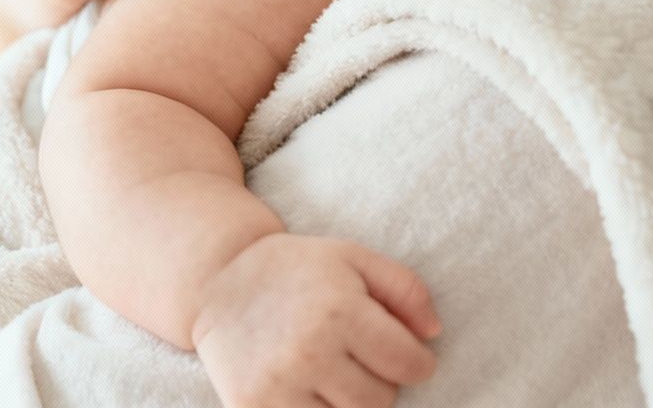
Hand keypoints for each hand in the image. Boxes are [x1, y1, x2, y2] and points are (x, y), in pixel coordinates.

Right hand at [193, 233, 441, 407]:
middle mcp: (310, 352)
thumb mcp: (355, 259)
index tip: (409, 357)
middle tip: (360, 361)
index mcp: (341, 311)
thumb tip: (434, 333)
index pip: (409, 364)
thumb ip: (405, 289)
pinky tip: (311, 390)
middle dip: (382, 384)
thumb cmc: (297, 269)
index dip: (419, 363)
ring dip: (351, 404)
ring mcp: (279, 387)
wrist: (218, 282)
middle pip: (381, 402)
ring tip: (334, 374)